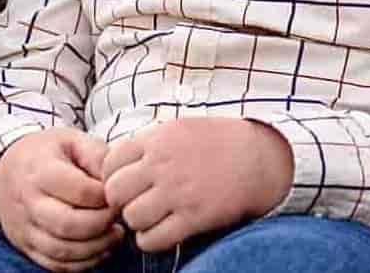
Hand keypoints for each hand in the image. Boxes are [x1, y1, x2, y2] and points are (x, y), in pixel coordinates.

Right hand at [0, 127, 121, 272]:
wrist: (5, 172)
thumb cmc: (46, 153)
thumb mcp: (72, 139)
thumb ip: (97, 155)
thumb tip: (117, 179)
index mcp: (41, 171)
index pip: (80, 191)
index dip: (107, 196)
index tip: (120, 193)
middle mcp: (29, 203)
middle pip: (68, 224)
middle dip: (102, 224)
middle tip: (119, 216)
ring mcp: (25, 228)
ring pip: (61, 250)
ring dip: (96, 247)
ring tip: (115, 234)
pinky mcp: (26, 246)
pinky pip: (54, 265)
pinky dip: (82, 263)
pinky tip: (100, 249)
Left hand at [101, 117, 293, 251]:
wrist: (260, 158)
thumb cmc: (218, 143)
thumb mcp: (180, 128)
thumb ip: (148, 145)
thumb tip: (114, 168)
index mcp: (159, 138)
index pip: (110, 163)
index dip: (114, 177)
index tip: (129, 183)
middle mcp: (164, 164)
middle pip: (114, 192)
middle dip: (122, 201)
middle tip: (138, 202)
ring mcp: (178, 191)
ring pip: (131, 217)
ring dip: (138, 222)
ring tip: (154, 217)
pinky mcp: (193, 217)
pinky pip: (152, 239)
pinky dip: (152, 240)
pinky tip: (164, 230)